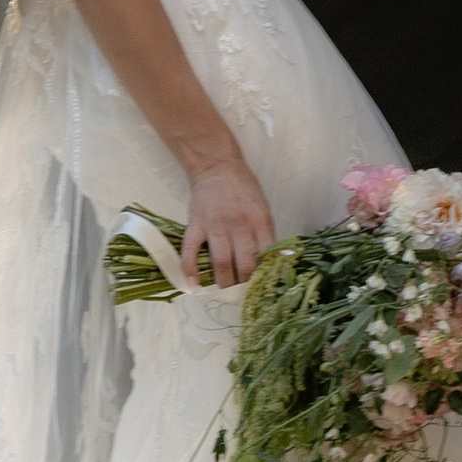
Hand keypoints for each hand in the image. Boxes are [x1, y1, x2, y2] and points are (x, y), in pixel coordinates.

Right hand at [179, 155, 276, 294]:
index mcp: (260, 220)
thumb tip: (271, 264)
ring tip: (226, 293)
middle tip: (244, 296)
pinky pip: (190, 250)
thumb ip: (266, 234)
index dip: (265, 276)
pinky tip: (193, 284)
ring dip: (224, 282)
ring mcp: (216, 225)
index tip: (263, 289)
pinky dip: (191, 270)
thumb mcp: (263, 208)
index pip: (266, 257)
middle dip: (246, 285)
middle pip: (245, 264)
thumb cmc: (244, 187)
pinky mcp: (196, 224)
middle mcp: (239, 224)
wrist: (217, 165)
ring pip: (221, 262)